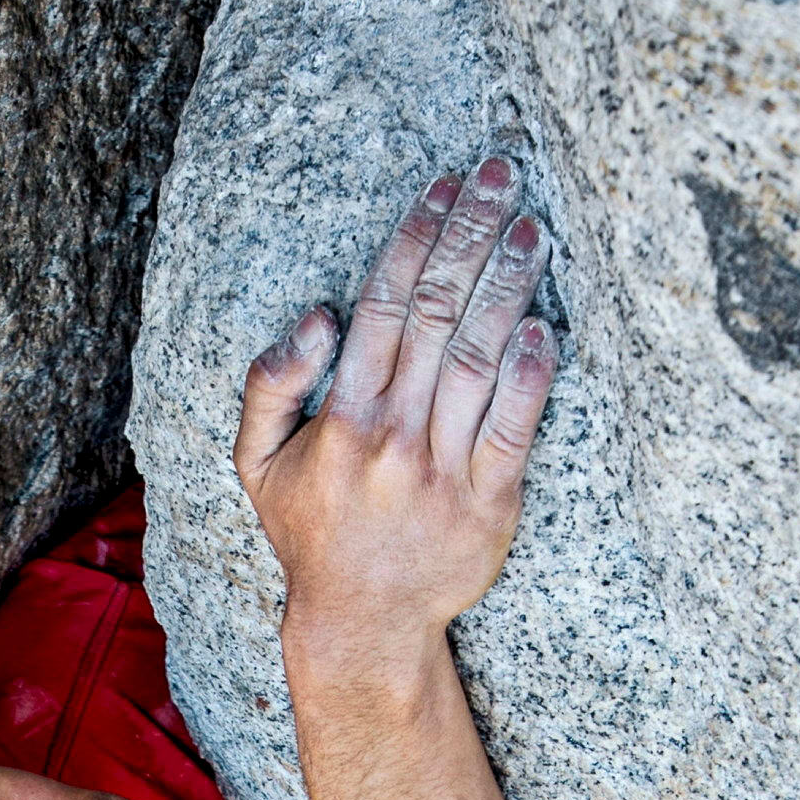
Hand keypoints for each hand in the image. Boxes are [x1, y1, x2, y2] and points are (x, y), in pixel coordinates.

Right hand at [233, 158, 554, 698]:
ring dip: (508, 284)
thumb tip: (316, 318)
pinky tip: (543, 324)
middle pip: (437, 313)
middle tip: (503, 174)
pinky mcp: (491, 503)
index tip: (445, 187)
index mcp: (342, 420)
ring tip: (532, 227)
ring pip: (479, 357)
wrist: (363, 625)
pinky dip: (530, 373)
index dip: (417, 237)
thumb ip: (269, 385)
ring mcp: (446, 471)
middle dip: (471, 234)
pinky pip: (515, 426)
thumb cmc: (313, 533)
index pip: (384, 305)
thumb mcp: (256, 465)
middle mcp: (395, 438)